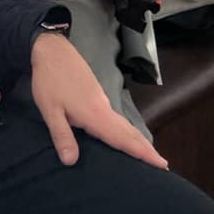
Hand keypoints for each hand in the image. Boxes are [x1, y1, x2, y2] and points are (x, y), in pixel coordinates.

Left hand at [30, 32, 167, 171]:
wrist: (53, 49)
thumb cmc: (50, 80)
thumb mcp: (50, 110)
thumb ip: (61, 136)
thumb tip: (70, 161)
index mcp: (95, 115)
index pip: (122, 138)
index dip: (141, 152)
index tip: (161, 164)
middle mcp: (104, 108)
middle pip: (129, 131)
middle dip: (146, 148)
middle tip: (163, 164)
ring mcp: (102, 100)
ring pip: (124, 124)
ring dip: (138, 139)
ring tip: (149, 153)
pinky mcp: (97, 95)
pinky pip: (117, 118)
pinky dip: (127, 130)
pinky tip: (124, 135)